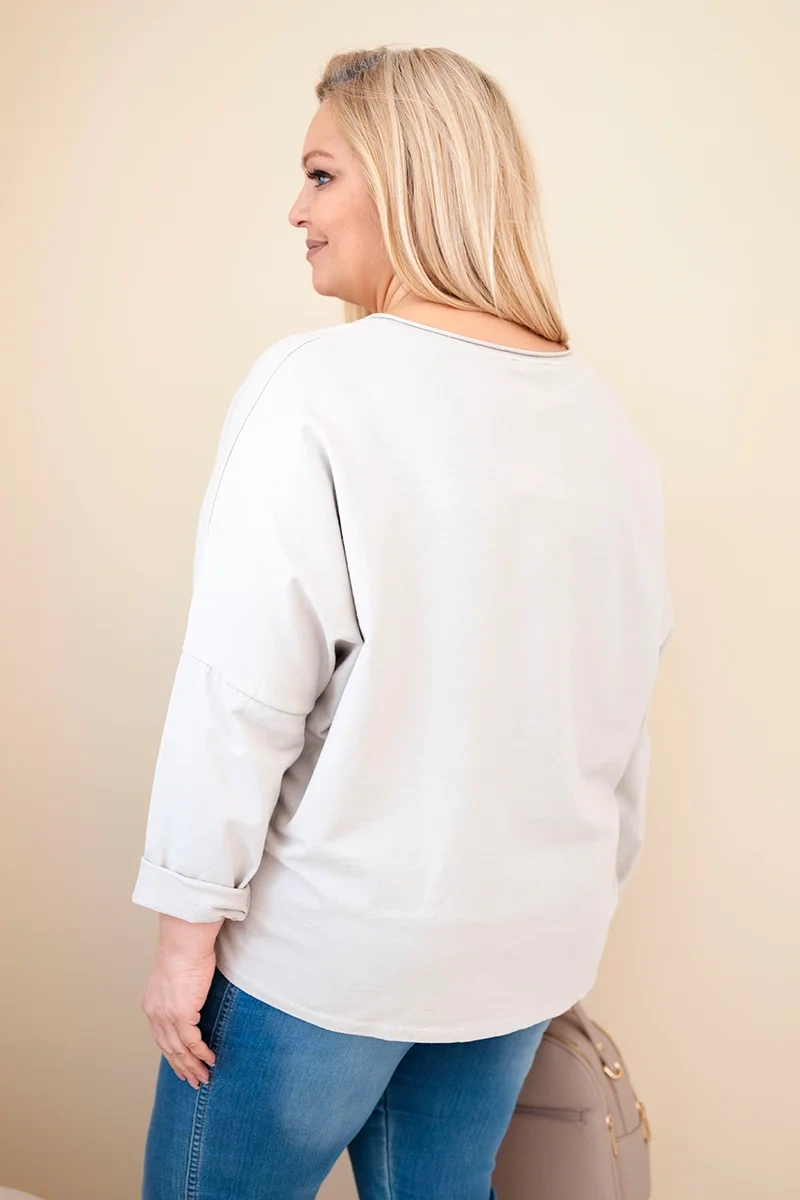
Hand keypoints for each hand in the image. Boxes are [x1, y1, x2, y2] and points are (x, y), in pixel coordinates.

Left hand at [141, 944, 217, 1088]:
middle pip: (169, 1050)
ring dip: (193, 1066)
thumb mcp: (174, 977)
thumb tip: (190, 999)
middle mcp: (156, 1015)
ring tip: (204, 1077)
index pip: (161, 1039)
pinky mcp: (183, 1014)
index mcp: (152, 1006)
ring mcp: (168, 1016)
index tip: (181, 1067)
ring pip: (180, 1050)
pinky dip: (202, 1054)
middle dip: (182, 1068)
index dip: (172, 1056)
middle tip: (193, 1081)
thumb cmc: (183, 951)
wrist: (184, 942)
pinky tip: (211, 1060)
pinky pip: (193, 1042)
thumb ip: (179, 993)